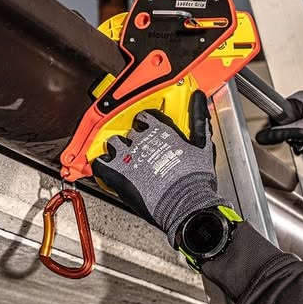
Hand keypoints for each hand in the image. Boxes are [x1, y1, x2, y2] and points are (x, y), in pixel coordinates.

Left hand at [92, 90, 226, 244]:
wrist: (186, 206)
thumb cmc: (195, 180)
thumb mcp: (203, 146)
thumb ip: (199, 119)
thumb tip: (199, 97)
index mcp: (162, 131)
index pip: (148, 116)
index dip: (147, 122)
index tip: (149, 128)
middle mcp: (142, 140)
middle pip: (130, 130)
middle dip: (134, 138)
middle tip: (139, 147)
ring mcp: (127, 157)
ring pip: (114, 143)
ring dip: (117, 149)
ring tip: (123, 158)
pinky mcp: (116, 174)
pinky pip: (99, 163)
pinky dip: (101, 164)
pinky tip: (108, 168)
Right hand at [255, 90, 302, 157]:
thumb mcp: (301, 132)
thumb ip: (280, 134)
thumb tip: (263, 136)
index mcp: (300, 98)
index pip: (277, 112)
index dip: (279, 126)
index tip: (284, 134)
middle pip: (285, 123)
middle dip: (291, 136)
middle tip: (299, 140)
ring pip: (294, 130)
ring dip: (298, 141)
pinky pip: (302, 134)